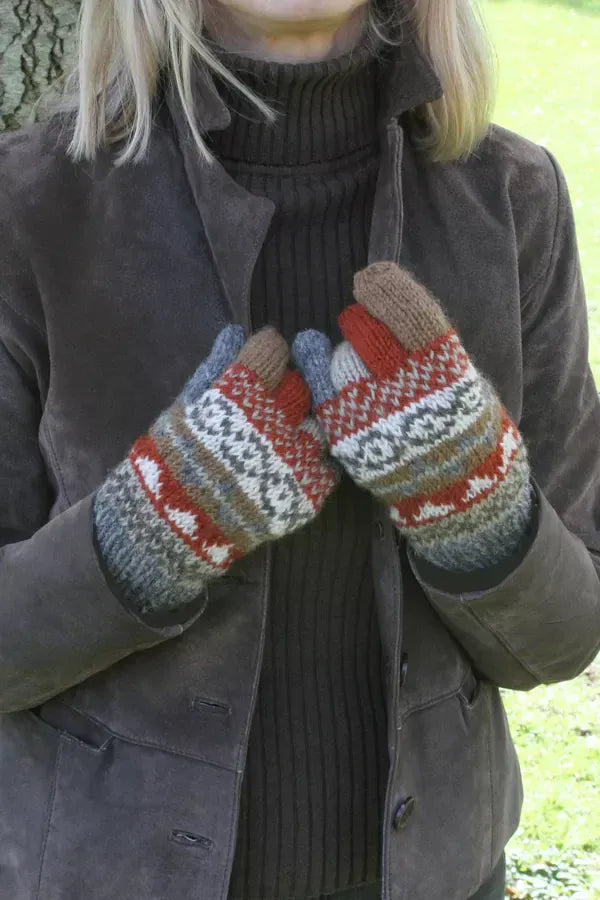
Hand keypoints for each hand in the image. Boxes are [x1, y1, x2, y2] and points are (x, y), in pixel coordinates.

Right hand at [94, 325, 339, 615]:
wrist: (172, 531)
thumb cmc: (169, 463)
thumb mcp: (182, 410)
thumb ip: (213, 369)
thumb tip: (236, 332)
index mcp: (236, 397)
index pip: (271, 350)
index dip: (266, 350)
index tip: (262, 356)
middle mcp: (272, 424)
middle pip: (300, 383)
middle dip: (288, 385)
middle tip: (273, 398)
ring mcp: (293, 461)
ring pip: (318, 422)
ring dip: (304, 424)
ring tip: (283, 436)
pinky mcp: (307, 494)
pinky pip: (326, 464)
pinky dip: (313, 461)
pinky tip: (292, 463)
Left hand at [292, 261, 532, 571]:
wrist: (458, 491)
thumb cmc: (460, 424)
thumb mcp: (463, 377)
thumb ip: (426, 344)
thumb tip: (383, 294)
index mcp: (447, 373)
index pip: (412, 317)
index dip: (387, 291)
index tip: (370, 276)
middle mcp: (410, 395)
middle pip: (367, 336)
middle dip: (359, 321)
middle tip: (359, 320)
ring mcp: (375, 420)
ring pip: (340, 363)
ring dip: (342, 353)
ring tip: (355, 364)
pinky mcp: (349, 441)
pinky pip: (323, 395)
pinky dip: (319, 376)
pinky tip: (319, 366)